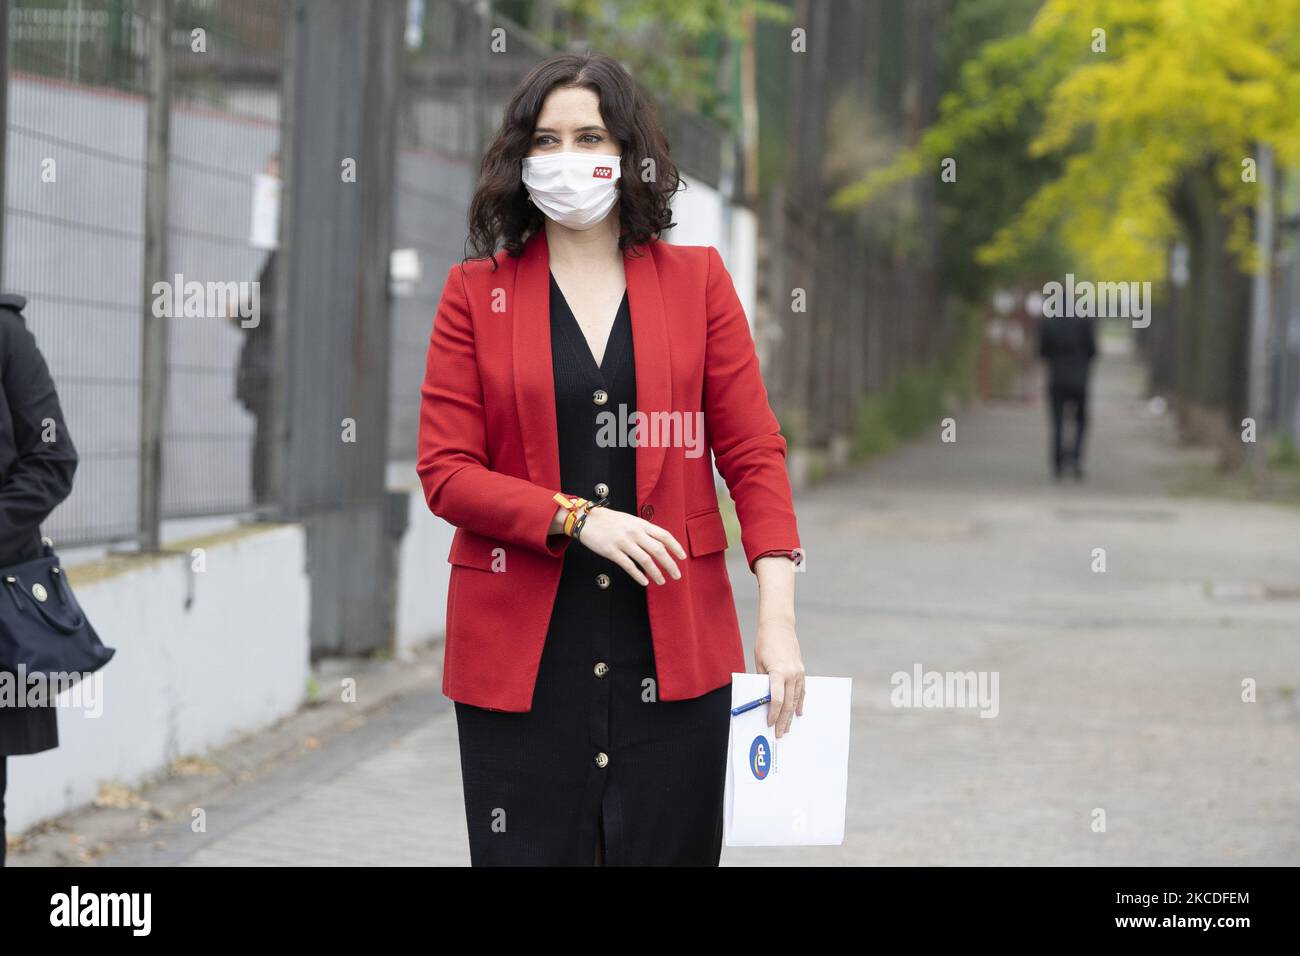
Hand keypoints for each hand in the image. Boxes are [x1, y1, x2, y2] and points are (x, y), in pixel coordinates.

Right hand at [573, 507, 685, 585]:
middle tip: (677, 575)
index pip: (664, 536)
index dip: (676, 547)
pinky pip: (629, 566)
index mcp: (641, 524)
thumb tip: (659, 542)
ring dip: (657, 573)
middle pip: (658, 550)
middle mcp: (634, 532)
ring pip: (646, 560)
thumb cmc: (609, 520)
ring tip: (662, 581)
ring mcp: (623, 542)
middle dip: (670, 564)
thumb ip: (644, 530)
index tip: (682, 557)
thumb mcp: (630, 520)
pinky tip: (645, 581)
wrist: (587, 519)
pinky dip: (639, 575)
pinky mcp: (612, 551)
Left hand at [756, 619, 803, 737]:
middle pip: (787, 703)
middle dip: (783, 720)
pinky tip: (797, 713)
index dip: (773, 714)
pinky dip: (799, 702)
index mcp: (778, 672)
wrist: (779, 626)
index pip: (776, 699)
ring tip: (787, 728)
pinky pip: (801, 691)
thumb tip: (762, 700)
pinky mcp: (801, 670)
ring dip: (791, 715)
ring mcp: (798, 673)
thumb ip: (762, 682)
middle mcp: (791, 674)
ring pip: (796, 699)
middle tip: (779, 734)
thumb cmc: (764, 643)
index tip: (769, 724)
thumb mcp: (759, 663)